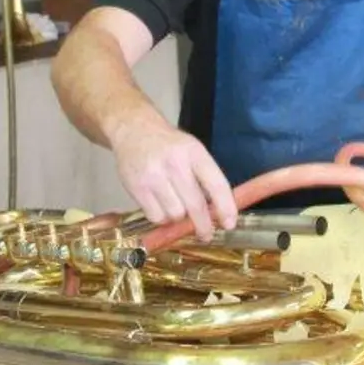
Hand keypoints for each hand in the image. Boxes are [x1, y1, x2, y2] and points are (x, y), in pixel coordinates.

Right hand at [113, 121, 235, 241]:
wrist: (134, 130)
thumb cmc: (169, 145)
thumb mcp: (193, 151)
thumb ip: (206, 178)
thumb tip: (219, 212)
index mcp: (195, 153)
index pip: (216, 185)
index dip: (226, 208)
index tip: (230, 224)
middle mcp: (175, 164)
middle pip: (195, 205)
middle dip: (203, 225)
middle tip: (206, 235)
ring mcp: (154, 176)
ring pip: (175, 215)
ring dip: (178, 219)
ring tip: (177, 207)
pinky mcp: (137, 188)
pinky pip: (156, 217)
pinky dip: (162, 218)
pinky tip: (162, 206)